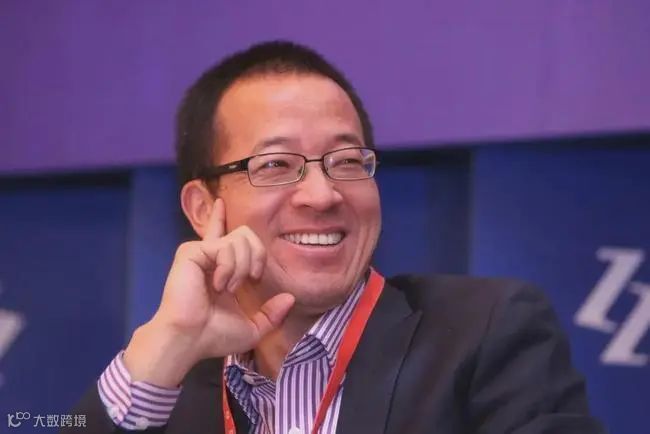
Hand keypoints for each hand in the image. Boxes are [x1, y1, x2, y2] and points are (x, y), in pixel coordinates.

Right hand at [123, 198, 293, 386]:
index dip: (220, 216)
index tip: (221, 202)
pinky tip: (216, 285)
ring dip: (241, 267)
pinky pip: (225, 247)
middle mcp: (209, 256)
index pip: (223, 236)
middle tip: (251, 278)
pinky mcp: (191, 251)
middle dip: (258, 255)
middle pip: (246, 234)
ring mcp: (200, 252)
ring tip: (225, 288)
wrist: (190, 340)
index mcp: (220, 269)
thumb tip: (290, 298)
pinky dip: (228, 268)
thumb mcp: (252, 328)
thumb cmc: (214, 336)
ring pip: (240, 240)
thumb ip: (272, 314)